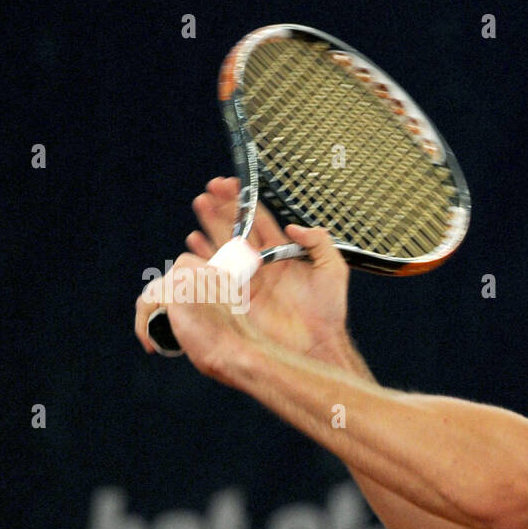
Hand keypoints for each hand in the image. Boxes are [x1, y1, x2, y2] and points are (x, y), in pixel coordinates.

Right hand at [134, 177, 350, 361]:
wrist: (316, 343)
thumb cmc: (328, 310)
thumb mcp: (333, 269)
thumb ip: (319, 242)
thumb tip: (294, 226)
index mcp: (283, 251)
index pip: (260, 219)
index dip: (246, 201)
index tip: (232, 185)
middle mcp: (262, 260)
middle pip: (237, 226)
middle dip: (223, 206)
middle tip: (210, 189)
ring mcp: (247, 276)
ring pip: (224, 243)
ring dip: (210, 223)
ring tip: (201, 203)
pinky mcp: (236, 294)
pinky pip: (215, 270)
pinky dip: (203, 254)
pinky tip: (194, 240)